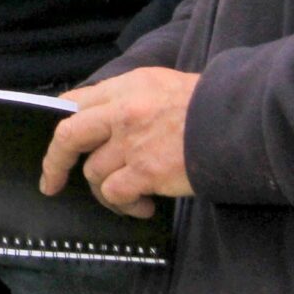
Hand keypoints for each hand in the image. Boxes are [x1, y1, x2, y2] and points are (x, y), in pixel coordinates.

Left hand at [39, 68, 199, 218]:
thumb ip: (132, 99)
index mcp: (127, 86)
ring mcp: (132, 142)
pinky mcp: (145, 171)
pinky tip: (142, 207)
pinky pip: (116, 194)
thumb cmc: (210, 106)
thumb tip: (105, 123)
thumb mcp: (164, 86)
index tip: (57, 145)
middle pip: (68, 136)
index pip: (76, 102)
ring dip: (106, 192)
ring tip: (130, 197)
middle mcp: (123, 111)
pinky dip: (124, 205)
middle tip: (52, 182)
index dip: (61, 125)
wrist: (241, 122)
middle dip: (54, 162)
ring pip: (94, 173)